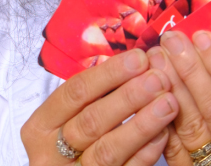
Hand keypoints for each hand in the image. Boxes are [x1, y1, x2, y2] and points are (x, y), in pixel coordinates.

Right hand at [20, 49, 178, 165]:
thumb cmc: (79, 139)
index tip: (140, 58)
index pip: (73, 93)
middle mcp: (50, 153)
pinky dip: (146, 151)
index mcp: (41, 126)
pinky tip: (165, 133)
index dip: (109, 74)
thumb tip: (141, 60)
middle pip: (90, 121)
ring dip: (142, 124)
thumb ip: (99, 93)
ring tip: (169, 103)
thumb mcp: (75, 116)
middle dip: (128, 98)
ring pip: (107, 150)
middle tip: (158, 79)